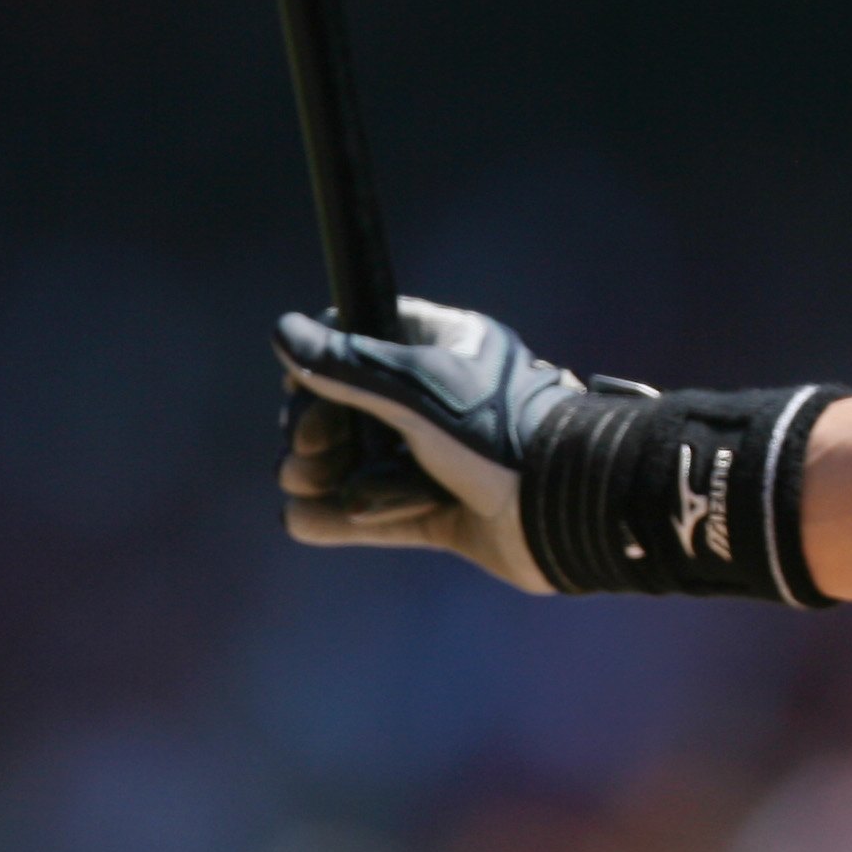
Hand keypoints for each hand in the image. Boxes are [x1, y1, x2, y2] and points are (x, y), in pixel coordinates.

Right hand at [274, 298, 584, 590]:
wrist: (568, 509)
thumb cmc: (503, 434)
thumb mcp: (418, 391)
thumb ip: (349, 365)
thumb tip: (283, 332)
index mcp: (447, 348)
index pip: (363, 338)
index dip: (322, 361)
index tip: (301, 386)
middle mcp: (441, 398)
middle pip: (348, 406)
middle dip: (316, 430)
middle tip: (310, 454)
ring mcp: (440, 457)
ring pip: (357, 462)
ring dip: (323, 475)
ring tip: (308, 486)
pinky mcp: (442, 510)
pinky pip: (376, 510)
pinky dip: (341, 517)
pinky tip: (305, 519)